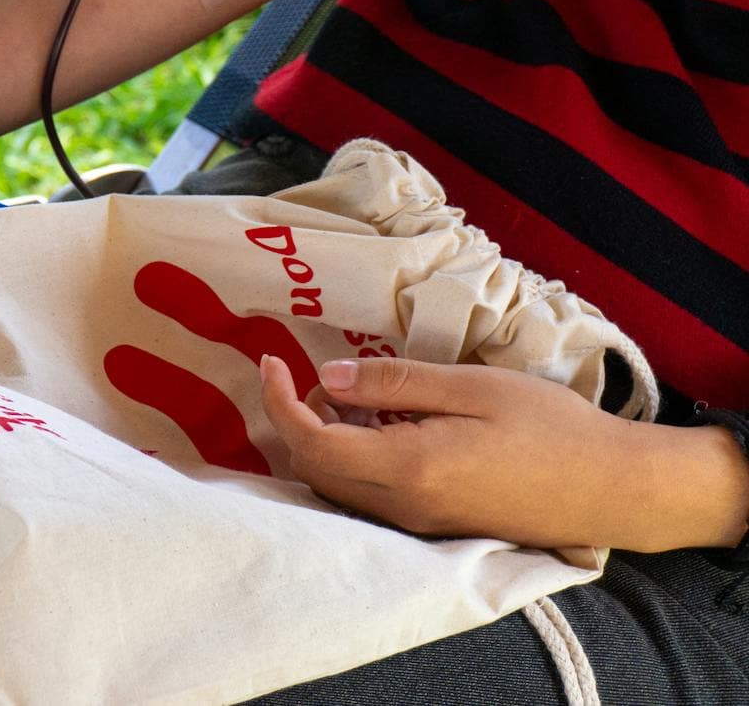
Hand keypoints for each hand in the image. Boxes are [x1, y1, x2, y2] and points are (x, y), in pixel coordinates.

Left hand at [260, 355, 748, 551]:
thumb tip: (328, 378)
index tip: (271, 362)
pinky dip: (352, 461)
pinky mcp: (437, 526)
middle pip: (314, 470)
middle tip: (308, 375)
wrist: (616, 488)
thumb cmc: (551, 427)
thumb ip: (395, 385)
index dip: (278, 401)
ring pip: (338, 488)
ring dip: (323, 442)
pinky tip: (378, 427)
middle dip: (295, 421)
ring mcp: (419, 523)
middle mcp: (403, 507)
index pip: (310, 443)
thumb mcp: (471, 388)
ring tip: (347, 397)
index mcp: (407, 469)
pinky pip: (370, 498)